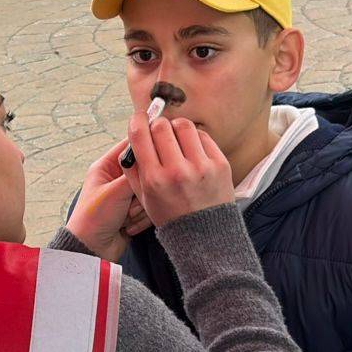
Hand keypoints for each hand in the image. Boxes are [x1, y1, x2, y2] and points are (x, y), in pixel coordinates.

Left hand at [67, 140, 147, 259]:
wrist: (92, 250)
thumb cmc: (94, 218)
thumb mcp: (115, 191)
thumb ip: (136, 172)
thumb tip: (152, 154)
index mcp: (106, 166)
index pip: (130, 146)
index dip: (145, 149)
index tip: (158, 154)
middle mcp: (116, 179)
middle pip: (145, 172)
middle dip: (140, 192)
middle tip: (130, 202)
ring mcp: (126, 196)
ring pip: (149, 192)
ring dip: (140, 208)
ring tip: (125, 217)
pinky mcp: (134, 211)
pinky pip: (150, 209)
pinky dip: (141, 219)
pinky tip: (127, 227)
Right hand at [125, 109, 234, 229]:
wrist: (205, 234)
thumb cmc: (172, 215)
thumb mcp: (144, 197)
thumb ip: (134, 169)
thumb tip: (132, 139)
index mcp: (154, 179)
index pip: (140, 135)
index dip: (137, 120)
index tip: (139, 117)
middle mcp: (177, 171)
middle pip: (161, 126)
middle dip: (157, 125)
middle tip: (159, 131)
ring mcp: (201, 167)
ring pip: (184, 125)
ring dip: (177, 128)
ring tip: (177, 138)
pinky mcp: (219, 164)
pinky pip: (203, 136)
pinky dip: (195, 138)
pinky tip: (192, 148)